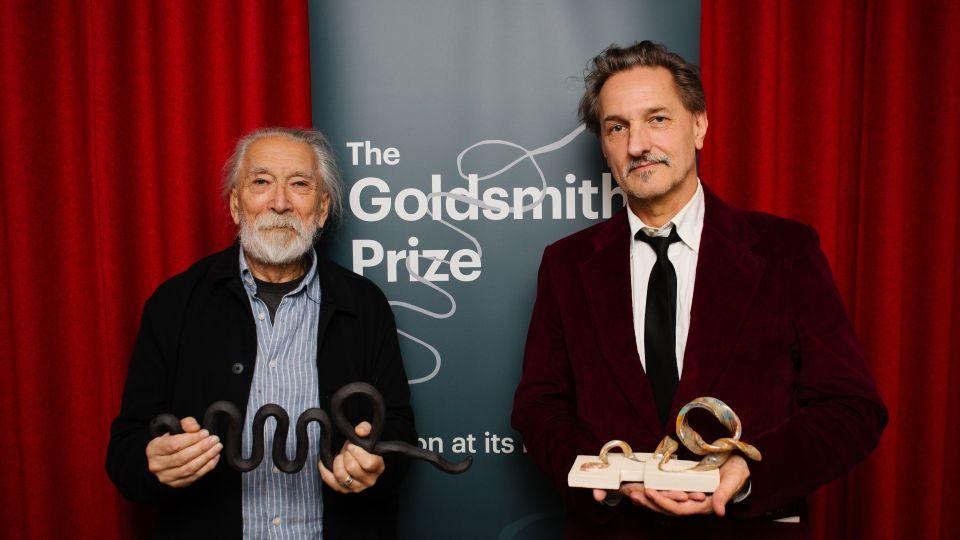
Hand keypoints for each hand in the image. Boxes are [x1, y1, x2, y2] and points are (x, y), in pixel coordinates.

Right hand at [146, 416, 221, 487]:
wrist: (166, 456)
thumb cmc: (172, 440)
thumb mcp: (176, 428)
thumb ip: (187, 424)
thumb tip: (196, 428)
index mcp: (154, 449)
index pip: (173, 445)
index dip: (191, 439)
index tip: (205, 433)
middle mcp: (157, 465)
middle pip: (182, 458)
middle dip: (201, 448)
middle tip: (214, 439)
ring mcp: (166, 477)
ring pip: (189, 469)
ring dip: (206, 457)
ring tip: (217, 447)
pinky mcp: (177, 484)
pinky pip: (195, 476)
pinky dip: (207, 467)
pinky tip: (215, 457)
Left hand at [318, 422, 384, 493]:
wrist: (356, 457)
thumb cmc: (363, 447)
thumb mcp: (367, 434)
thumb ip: (365, 429)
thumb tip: (359, 431)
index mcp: (378, 467)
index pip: (368, 463)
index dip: (357, 452)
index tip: (352, 446)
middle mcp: (369, 480)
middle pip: (352, 468)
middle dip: (346, 455)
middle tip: (346, 450)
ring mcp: (356, 487)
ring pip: (341, 475)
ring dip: (337, 462)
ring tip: (340, 456)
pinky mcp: (343, 490)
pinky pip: (329, 480)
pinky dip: (324, 469)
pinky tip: (326, 462)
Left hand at [592, 455, 749, 516]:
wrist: (740, 463)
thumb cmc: (738, 470)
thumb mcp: (734, 480)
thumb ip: (725, 494)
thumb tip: (719, 512)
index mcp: (704, 504)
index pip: (678, 508)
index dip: (662, 502)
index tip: (648, 492)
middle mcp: (694, 502)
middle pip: (667, 507)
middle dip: (649, 502)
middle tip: (632, 494)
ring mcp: (689, 495)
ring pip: (665, 501)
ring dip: (648, 499)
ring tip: (632, 492)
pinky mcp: (686, 486)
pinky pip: (668, 492)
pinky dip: (655, 491)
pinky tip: (643, 487)